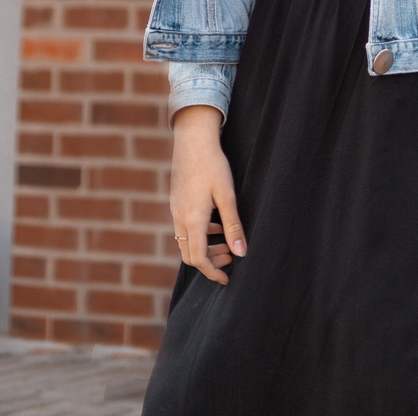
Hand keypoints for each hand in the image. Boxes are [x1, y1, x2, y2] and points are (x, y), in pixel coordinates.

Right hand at [170, 106, 246, 283]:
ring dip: (205, 248)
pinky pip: (184, 228)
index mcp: (192, 220)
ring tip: (226, 242)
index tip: (227, 278)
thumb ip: (233, 225)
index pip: (199, 259)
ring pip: (185, 242)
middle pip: (190, 255)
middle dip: (210, 262)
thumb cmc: (213, 164)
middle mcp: (179, 218)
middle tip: (230, 258)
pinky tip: (214, 223)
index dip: (213, 272)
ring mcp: (175, 210)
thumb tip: (242, 253)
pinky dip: (199, 234)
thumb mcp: (227, 195)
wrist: (192, 138)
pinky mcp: (176, 202)